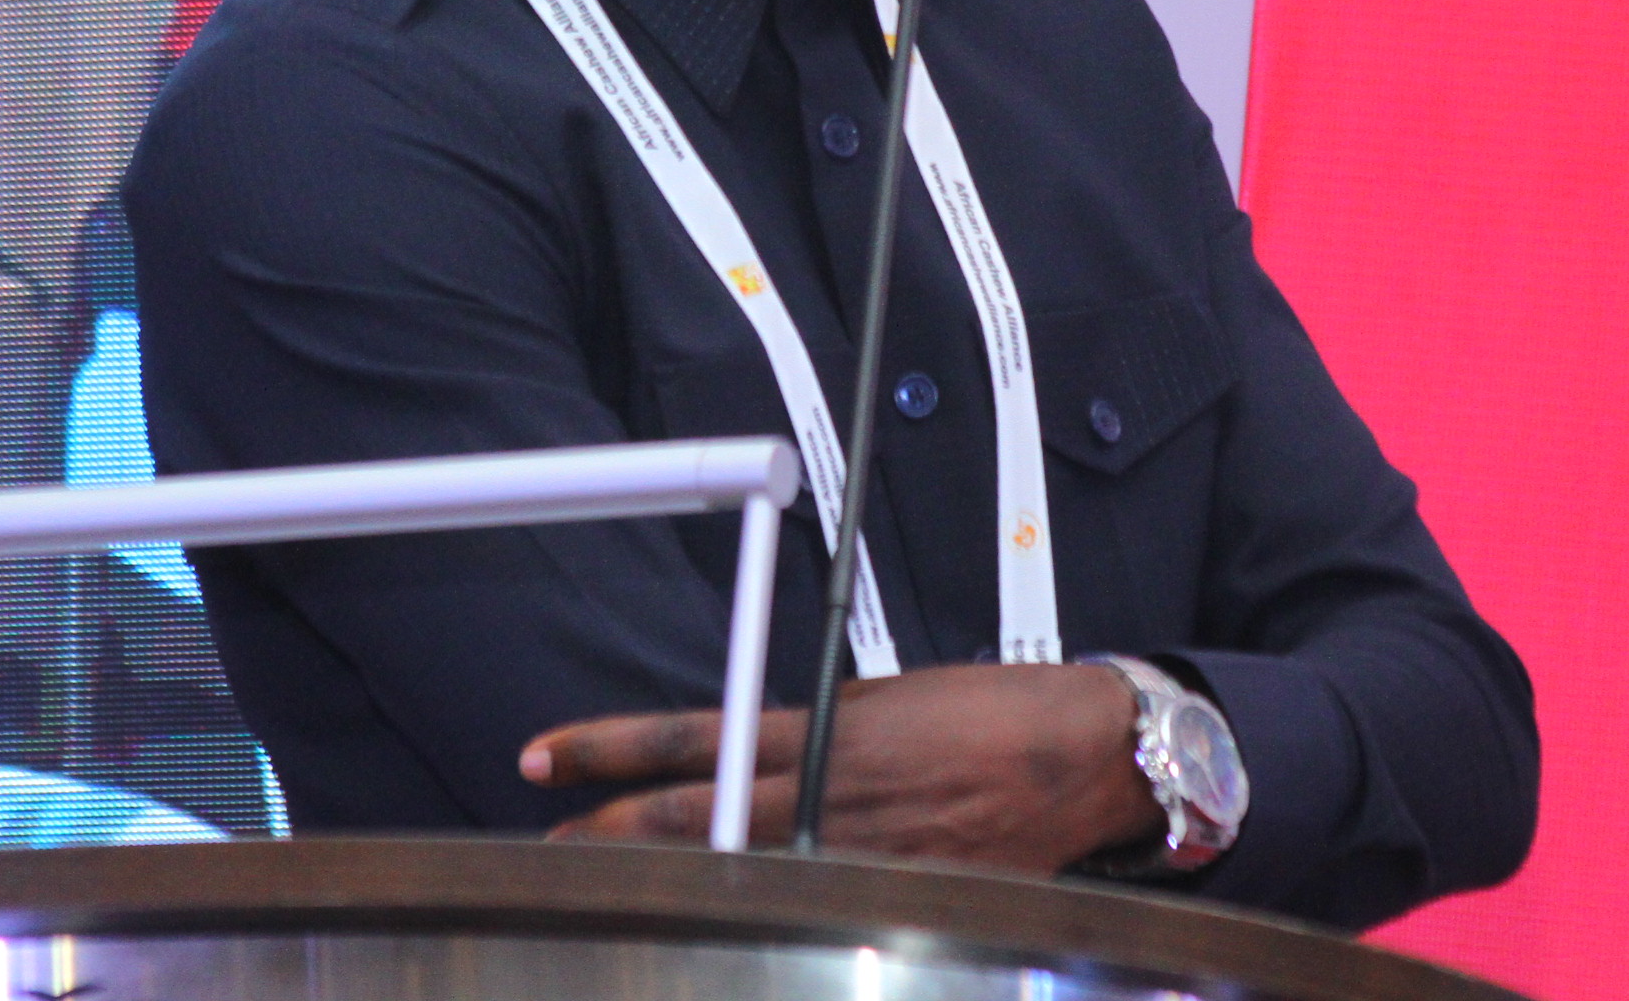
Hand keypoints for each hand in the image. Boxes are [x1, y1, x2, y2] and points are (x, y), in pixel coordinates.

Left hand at [520, 662, 1162, 873]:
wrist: (1078, 755)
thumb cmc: (991, 715)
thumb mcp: (883, 698)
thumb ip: (812, 730)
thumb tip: (752, 750)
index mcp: (821, 730)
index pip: (688, 736)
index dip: (607, 750)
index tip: (550, 758)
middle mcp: (829, 793)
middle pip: (693, 812)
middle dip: (609, 830)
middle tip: (550, 840)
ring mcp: (859, 853)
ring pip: (735, 865)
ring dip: (664, 875)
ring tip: (604, 887)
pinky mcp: (896, 895)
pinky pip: (811, 905)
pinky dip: (758, 915)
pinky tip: (721, 929)